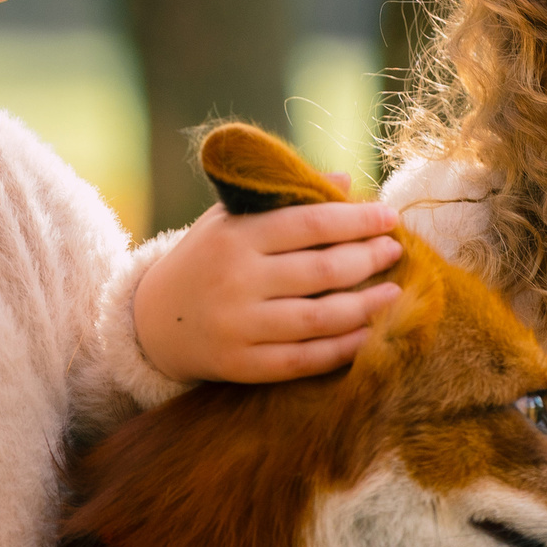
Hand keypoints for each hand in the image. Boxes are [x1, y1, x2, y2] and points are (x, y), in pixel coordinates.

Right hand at [134, 194, 403, 382]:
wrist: (153, 320)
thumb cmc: (206, 259)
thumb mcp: (232, 219)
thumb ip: (286, 199)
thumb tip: (345, 181)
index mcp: (236, 236)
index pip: (310, 223)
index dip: (357, 220)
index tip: (389, 218)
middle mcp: (236, 280)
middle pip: (322, 270)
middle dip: (368, 259)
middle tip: (394, 252)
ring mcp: (238, 325)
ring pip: (319, 319)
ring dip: (366, 307)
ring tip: (393, 293)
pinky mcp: (241, 365)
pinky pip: (304, 360)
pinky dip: (342, 349)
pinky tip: (368, 334)